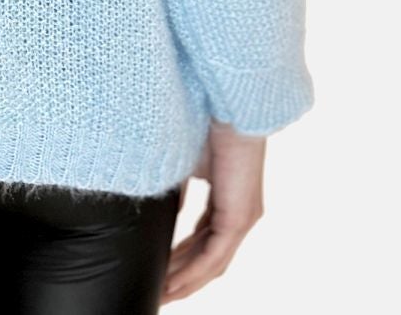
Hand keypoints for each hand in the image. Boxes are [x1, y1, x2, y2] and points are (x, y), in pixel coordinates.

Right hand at [161, 119, 267, 301]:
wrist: (227, 107)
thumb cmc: (206, 126)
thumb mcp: (183, 164)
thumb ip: (175, 190)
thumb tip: (159, 211)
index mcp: (226, 200)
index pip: (203, 240)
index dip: (181, 259)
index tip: (159, 271)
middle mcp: (239, 215)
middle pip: (208, 258)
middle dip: (181, 277)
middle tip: (157, 291)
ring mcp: (242, 219)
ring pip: (212, 263)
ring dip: (186, 281)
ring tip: (161, 293)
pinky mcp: (240, 217)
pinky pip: (216, 255)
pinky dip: (194, 272)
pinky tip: (174, 281)